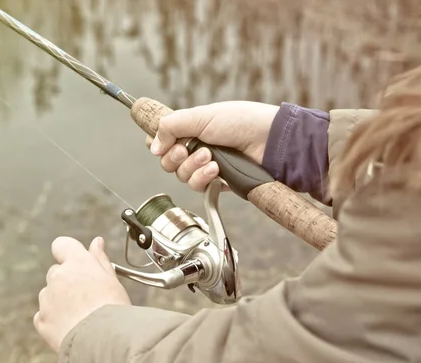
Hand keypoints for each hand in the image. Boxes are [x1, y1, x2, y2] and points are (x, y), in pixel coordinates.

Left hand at [34, 236, 130, 352]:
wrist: (104, 342)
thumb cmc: (113, 310)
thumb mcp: (112, 280)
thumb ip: (99, 259)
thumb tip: (96, 242)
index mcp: (76, 263)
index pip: (62, 244)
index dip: (68, 253)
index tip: (76, 263)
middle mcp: (57, 277)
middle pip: (56, 272)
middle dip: (67, 281)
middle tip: (87, 297)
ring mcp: (46, 298)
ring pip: (49, 294)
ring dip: (60, 301)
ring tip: (82, 317)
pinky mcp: (41, 320)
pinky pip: (43, 315)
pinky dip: (53, 319)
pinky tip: (71, 327)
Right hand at [147, 101, 278, 191]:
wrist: (269, 141)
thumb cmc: (241, 121)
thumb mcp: (200, 116)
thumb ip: (170, 127)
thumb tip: (152, 146)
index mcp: (190, 129)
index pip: (162, 140)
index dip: (158, 144)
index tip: (163, 143)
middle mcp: (195, 148)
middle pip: (168, 162)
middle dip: (175, 157)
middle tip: (186, 149)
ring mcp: (206, 166)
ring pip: (182, 176)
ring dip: (192, 167)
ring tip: (210, 158)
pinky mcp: (217, 182)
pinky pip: (198, 187)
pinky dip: (203, 178)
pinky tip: (216, 170)